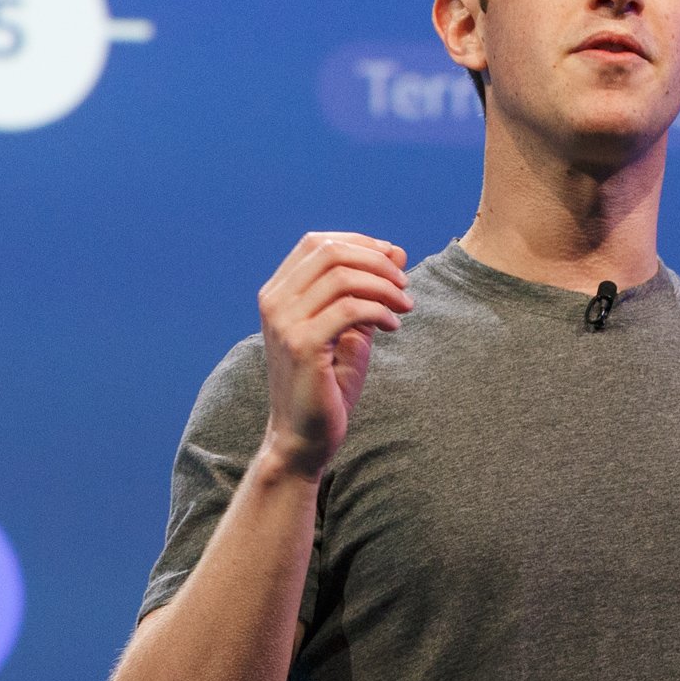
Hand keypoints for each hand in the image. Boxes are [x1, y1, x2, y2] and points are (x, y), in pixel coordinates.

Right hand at [255, 233, 409, 477]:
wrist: (303, 437)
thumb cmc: (326, 385)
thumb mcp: (350, 329)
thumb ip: (367, 290)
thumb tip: (398, 250)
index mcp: (278, 293)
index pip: (317, 243)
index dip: (360, 243)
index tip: (394, 260)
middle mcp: (274, 302)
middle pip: (330, 252)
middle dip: (376, 261)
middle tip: (404, 283)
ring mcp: (284, 323)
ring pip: (343, 277)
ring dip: (384, 286)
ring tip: (405, 306)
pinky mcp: (301, 345)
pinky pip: (349, 309)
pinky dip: (379, 311)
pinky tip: (393, 327)